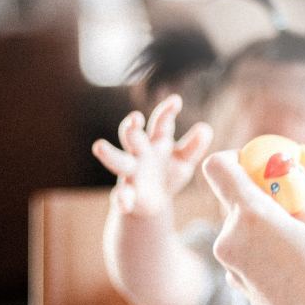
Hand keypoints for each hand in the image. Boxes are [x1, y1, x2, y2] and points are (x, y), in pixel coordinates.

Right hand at [92, 95, 212, 215]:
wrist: (154, 203)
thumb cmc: (168, 174)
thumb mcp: (184, 161)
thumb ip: (193, 146)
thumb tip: (206, 129)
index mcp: (156, 142)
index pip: (160, 123)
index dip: (167, 111)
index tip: (176, 101)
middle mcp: (140, 153)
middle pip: (132, 137)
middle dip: (132, 128)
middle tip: (134, 118)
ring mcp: (131, 173)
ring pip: (117, 160)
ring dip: (110, 154)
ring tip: (98, 146)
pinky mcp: (127, 194)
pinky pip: (121, 195)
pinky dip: (122, 198)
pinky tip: (124, 202)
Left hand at [201, 152, 304, 304]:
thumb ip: (304, 199)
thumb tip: (300, 180)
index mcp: (251, 215)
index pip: (218, 167)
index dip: (236, 158)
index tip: (261, 165)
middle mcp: (230, 237)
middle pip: (233, 198)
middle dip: (261, 194)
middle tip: (293, 199)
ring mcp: (230, 264)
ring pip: (241, 227)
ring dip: (265, 223)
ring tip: (301, 235)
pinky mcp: (236, 284)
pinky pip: (245, 252)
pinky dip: (263, 247)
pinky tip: (292, 261)